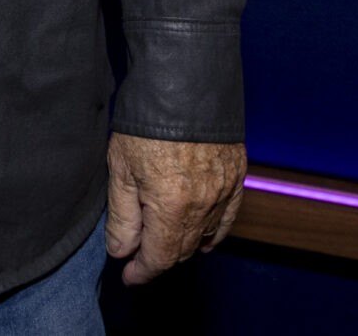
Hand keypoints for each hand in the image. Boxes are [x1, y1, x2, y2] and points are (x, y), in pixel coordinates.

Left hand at [104, 134, 245, 285]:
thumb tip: (121, 252)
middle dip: (160, 259)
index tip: (129, 275)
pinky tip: (205, 240)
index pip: (160, 257)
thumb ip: (122, 216)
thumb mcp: (121, 169)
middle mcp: (204, 204)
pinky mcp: (236, 175)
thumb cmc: (145, 122)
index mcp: (172, 206)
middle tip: (140, 259)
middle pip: (183, 249)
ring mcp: (224, 190)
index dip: (143, 271)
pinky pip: (228, 217)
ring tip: (165, 247)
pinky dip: (215, 232)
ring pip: (205, 235)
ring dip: (184, 246)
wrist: (183, 81)